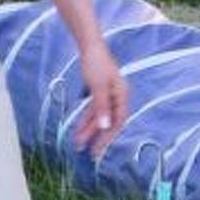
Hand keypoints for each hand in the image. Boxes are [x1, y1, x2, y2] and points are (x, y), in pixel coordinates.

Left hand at [72, 40, 127, 155]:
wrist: (89, 46)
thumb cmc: (96, 63)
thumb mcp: (98, 87)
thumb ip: (101, 107)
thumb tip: (105, 127)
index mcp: (121, 95)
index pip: (118, 121)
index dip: (108, 137)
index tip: (97, 149)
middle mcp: (117, 96)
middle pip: (108, 122)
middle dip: (97, 137)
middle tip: (88, 153)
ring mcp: (108, 94)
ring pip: (99, 117)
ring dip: (88, 130)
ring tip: (77, 143)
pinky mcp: (98, 92)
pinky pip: (93, 110)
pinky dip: (86, 119)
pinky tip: (78, 129)